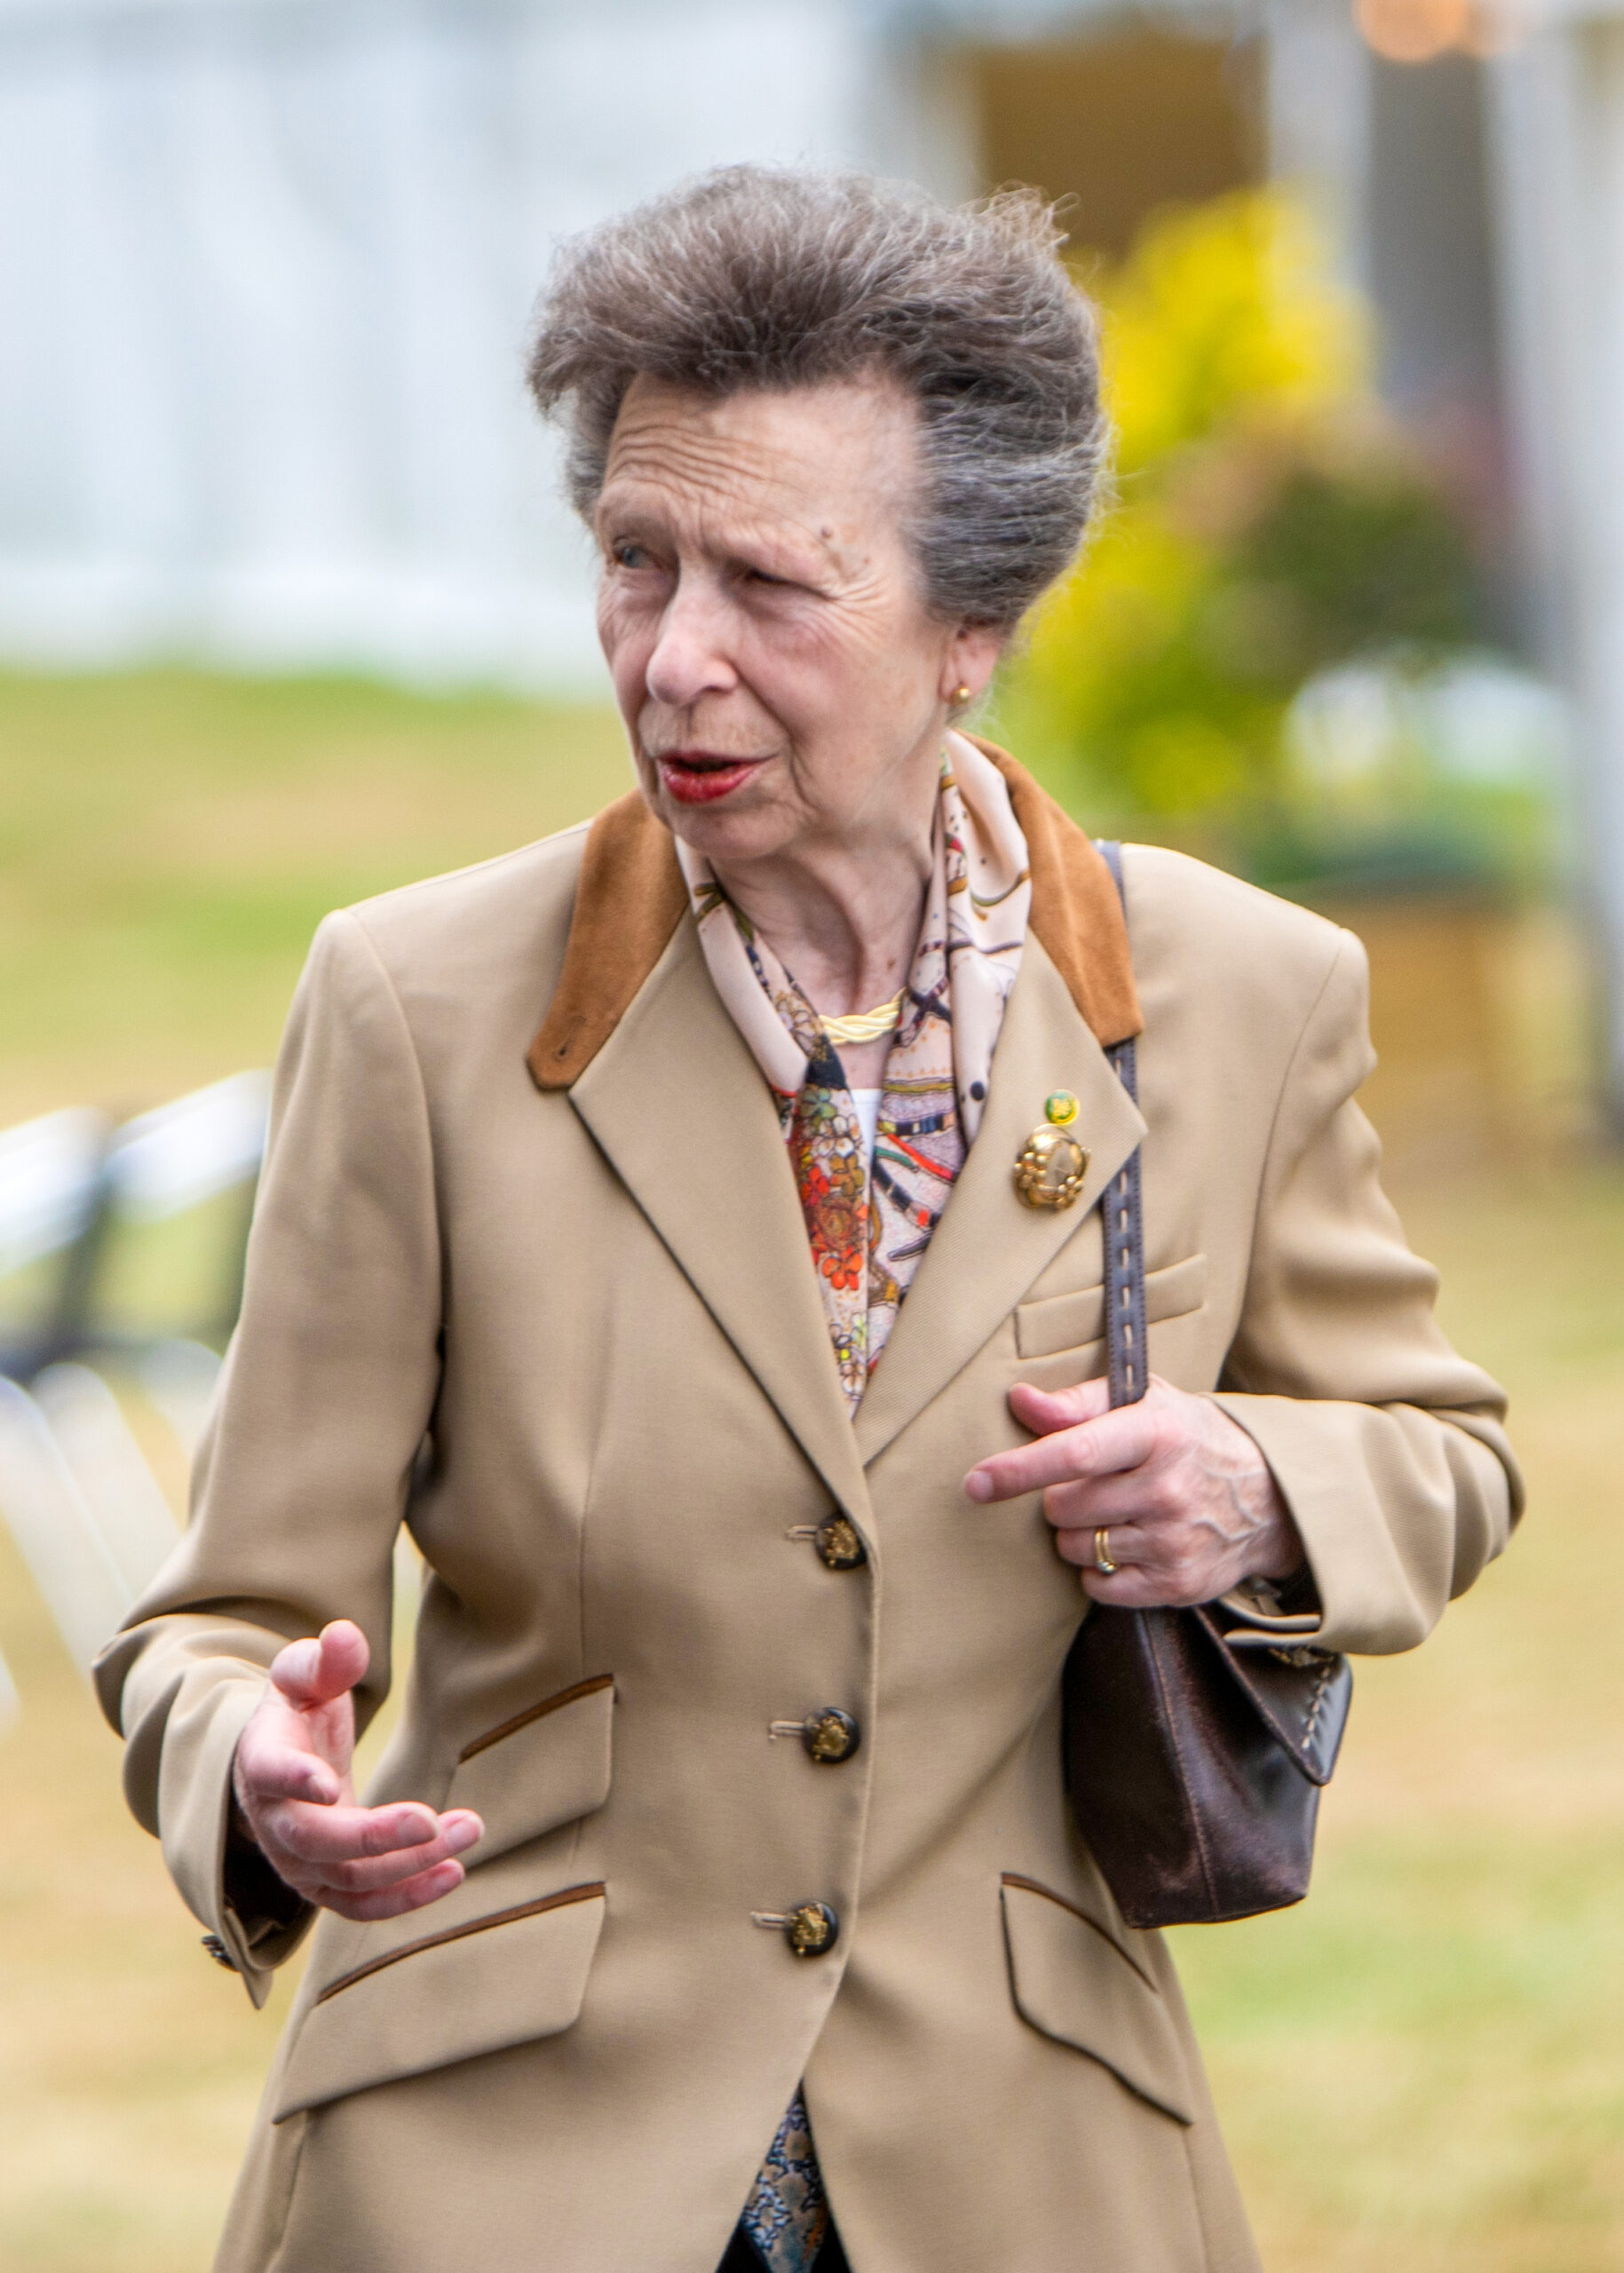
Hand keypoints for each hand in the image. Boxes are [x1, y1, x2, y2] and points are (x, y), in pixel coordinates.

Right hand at [231, 1619, 482, 1923]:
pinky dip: (407, 1897)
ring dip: (410, 1865)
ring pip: (349, 1880)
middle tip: (432, 1820)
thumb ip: (325, 1660)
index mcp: (262, 1760)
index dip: (298, 1781)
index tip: (332, 1785)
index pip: (273, 1774)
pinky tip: (453, 1872)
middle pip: (318, 1842)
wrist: (279, 1766)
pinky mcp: (327, 1885)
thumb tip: (346, 1634)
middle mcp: (274, 1822)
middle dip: (376, 1837)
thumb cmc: (295, 1710)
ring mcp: (298, 1863)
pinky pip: (364, 1905)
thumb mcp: (303, 1675)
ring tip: (467, 1831)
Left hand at [964, 1376, 1303, 1607]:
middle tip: (1093, 1486)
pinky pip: (1099, 1586)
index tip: (975, 1482)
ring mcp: (1175, 1541)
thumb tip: (1020, 1400)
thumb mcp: (1145, 1402)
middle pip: (1063, 1508)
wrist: (1267, 1497)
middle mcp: (1168, 1488)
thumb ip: (1078, 1403)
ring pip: (1077, 1548)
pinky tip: (1128, 1545)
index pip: (1074, 1452)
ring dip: (1080, 1534)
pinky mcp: (1178, 1584)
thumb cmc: (1187, 1438)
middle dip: (1060, 1499)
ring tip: (1117, 1513)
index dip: (1019, 1469)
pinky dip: (1099, 1570)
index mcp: (1156, 1433)